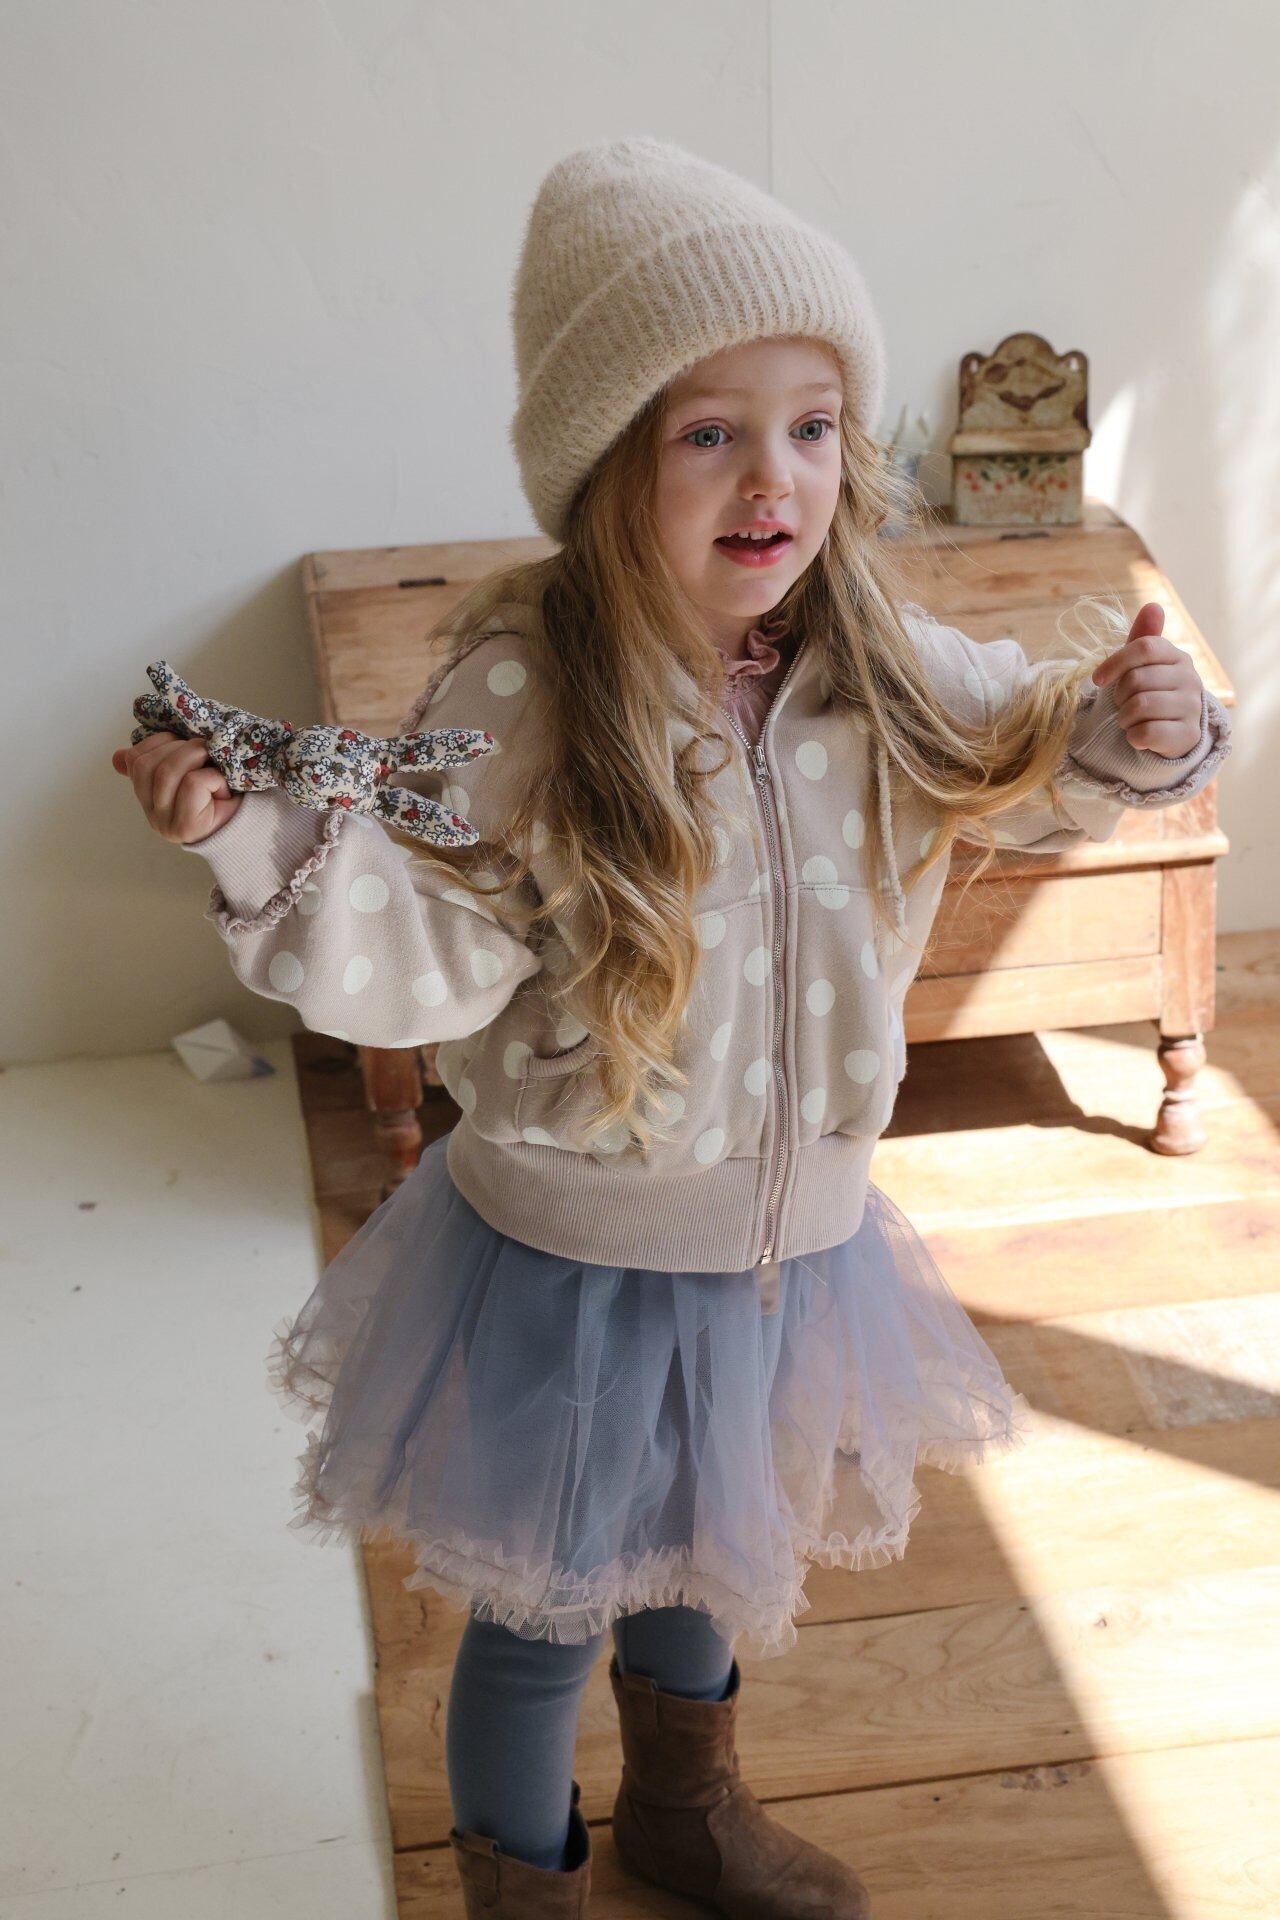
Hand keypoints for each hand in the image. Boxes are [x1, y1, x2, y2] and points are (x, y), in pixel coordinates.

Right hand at [111, 730, 243, 843]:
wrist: (249, 823)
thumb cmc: (221, 793)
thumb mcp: (189, 771)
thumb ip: (158, 760)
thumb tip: (117, 756)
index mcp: (147, 796)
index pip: (135, 760)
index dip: (160, 741)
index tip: (183, 743)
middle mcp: (152, 814)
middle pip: (148, 765)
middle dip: (180, 747)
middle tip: (206, 750)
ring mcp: (165, 824)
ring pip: (167, 772)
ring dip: (195, 756)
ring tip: (214, 762)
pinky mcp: (185, 827)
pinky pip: (191, 785)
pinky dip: (212, 777)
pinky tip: (222, 788)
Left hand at [1089, 602, 1204, 756]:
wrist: (1171, 732)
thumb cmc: (1151, 693)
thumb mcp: (1143, 665)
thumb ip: (1144, 637)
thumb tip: (1153, 605)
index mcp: (1177, 657)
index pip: (1144, 647)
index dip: (1115, 662)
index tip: (1098, 679)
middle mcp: (1190, 679)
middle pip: (1137, 679)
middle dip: (1119, 696)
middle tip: (1124, 704)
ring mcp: (1192, 707)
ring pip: (1140, 706)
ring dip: (1124, 717)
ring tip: (1131, 719)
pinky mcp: (1187, 735)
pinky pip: (1146, 732)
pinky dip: (1133, 737)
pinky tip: (1138, 736)